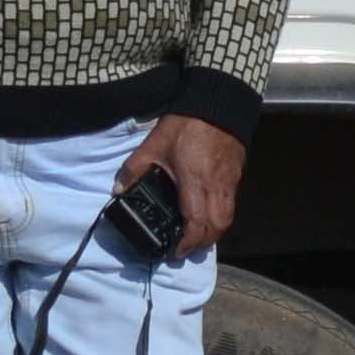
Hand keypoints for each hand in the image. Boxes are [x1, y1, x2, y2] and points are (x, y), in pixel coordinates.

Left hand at [116, 113, 245, 259]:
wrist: (217, 102)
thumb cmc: (186, 123)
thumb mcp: (155, 143)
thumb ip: (135, 168)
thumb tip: (118, 190)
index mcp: (195, 181)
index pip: (196, 222)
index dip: (187, 242)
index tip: (175, 252)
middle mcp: (216, 186)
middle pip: (216, 227)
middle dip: (201, 243)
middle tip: (185, 248)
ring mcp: (229, 182)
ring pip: (226, 219)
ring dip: (212, 233)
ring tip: (196, 235)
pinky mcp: (235, 175)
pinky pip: (230, 205)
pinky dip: (219, 217)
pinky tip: (207, 214)